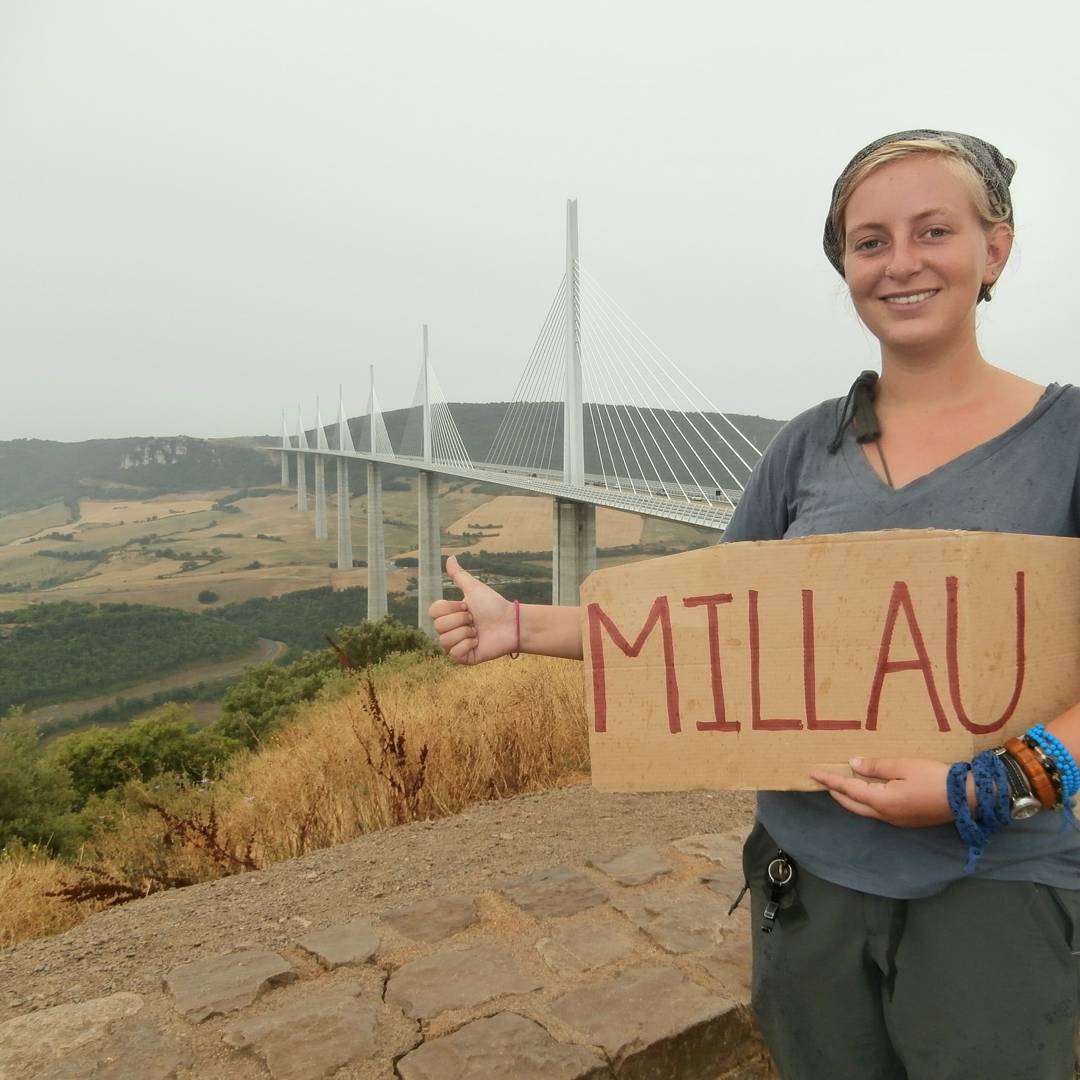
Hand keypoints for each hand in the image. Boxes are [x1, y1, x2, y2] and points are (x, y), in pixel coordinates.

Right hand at [428, 555, 516, 664]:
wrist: (511, 622)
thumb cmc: (494, 605)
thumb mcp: (474, 588)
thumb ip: (459, 575)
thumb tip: (450, 557)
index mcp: (450, 615)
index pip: (433, 611)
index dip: (451, 607)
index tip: (467, 605)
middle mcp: (450, 630)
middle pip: (439, 626)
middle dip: (461, 620)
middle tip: (474, 619)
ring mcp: (456, 645)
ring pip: (444, 641)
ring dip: (465, 633)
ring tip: (477, 631)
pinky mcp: (464, 658)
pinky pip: (454, 653)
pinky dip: (468, 645)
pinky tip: (478, 642)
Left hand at [809, 757, 958, 827]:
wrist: (967, 798)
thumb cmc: (935, 778)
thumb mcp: (904, 766)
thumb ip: (876, 767)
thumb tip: (853, 765)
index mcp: (882, 802)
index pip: (848, 789)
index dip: (830, 780)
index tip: (813, 774)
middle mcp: (886, 815)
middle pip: (853, 805)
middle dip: (837, 792)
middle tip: (824, 780)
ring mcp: (897, 821)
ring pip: (865, 811)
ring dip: (851, 798)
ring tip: (842, 785)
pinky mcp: (908, 821)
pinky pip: (878, 812)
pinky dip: (866, 801)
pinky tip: (869, 792)